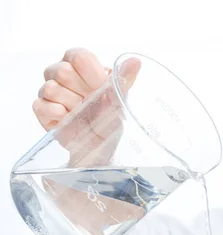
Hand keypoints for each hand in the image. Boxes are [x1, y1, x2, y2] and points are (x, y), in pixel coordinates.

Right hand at [33, 48, 140, 166]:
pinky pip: (41, 105)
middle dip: (82, 92)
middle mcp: (60, 74)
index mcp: (80, 65)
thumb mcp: (120, 99)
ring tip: (81, 112)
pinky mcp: (41, 109)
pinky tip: (69, 119)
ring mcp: (48, 91)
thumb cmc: (109, 118)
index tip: (101, 87)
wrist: (100, 145)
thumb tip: (135, 61)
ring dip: (72, 105)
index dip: (91, 74)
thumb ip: (124, 78)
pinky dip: (58, 114)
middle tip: (91, 103)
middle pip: (62, 71)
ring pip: (51, 88)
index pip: (78, 56)